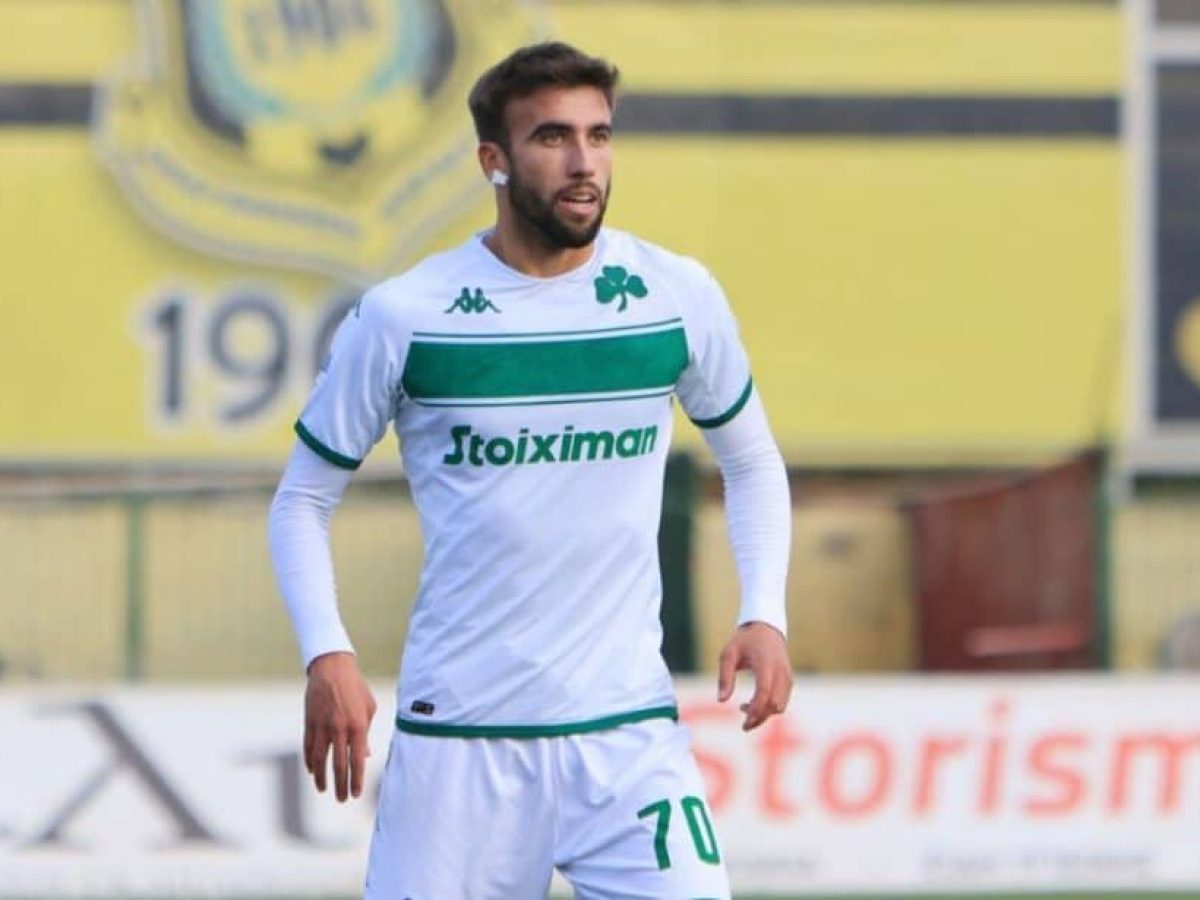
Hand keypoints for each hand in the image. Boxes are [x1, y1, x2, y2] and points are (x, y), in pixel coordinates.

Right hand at [304, 651, 376, 801]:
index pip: (357, 760)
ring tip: (323, 789)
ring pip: (320, 760)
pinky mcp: (309, 723)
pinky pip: (308, 748)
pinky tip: (312, 771)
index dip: (356, 780)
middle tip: (342, 799)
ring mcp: (322, 727)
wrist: (332, 668)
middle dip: (340, 785)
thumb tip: (365, 755)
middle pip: (339, 765)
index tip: (356, 794)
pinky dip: (310, 761)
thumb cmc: (355, 687)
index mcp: (358, 726)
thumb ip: (367, 732)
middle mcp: (340, 729)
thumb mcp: (369, 707)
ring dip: (321, 778)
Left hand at [717, 622, 791, 730]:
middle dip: (759, 718)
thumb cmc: (744, 641)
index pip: (764, 693)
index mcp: (765, 664)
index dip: (755, 711)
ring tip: (744, 707)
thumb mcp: (728, 654)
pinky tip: (754, 703)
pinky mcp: (789, 680)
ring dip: (764, 714)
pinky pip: (782, 701)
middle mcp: (780, 672)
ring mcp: (787, 676)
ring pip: (780, 706)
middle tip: (743, 724)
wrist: (766, 628)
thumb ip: (724, 677)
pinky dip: (769, 708)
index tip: (744, 723)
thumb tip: (721, 700)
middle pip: (774, 704)